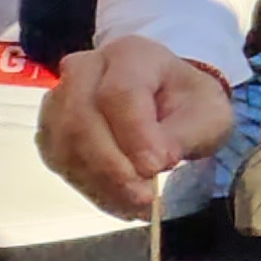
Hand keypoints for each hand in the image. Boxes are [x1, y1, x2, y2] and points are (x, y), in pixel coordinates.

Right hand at [35, 37, 236, 221]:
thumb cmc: (189, 105)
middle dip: (111, 166)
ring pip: (64, 143)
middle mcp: (86, 69)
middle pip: (80, 118)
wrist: (167, 104)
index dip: (134, 134)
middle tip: (144, 198)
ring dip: (98, 182)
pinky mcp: (52, 129)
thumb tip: (153, 161)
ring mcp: (61, 98)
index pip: (120, 93)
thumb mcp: (208, 115)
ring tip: (136, 205)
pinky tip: (119, 201)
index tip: (156, 167)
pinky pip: (59, 160)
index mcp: (132, 55)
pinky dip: (88, 186)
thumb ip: (184, 134)